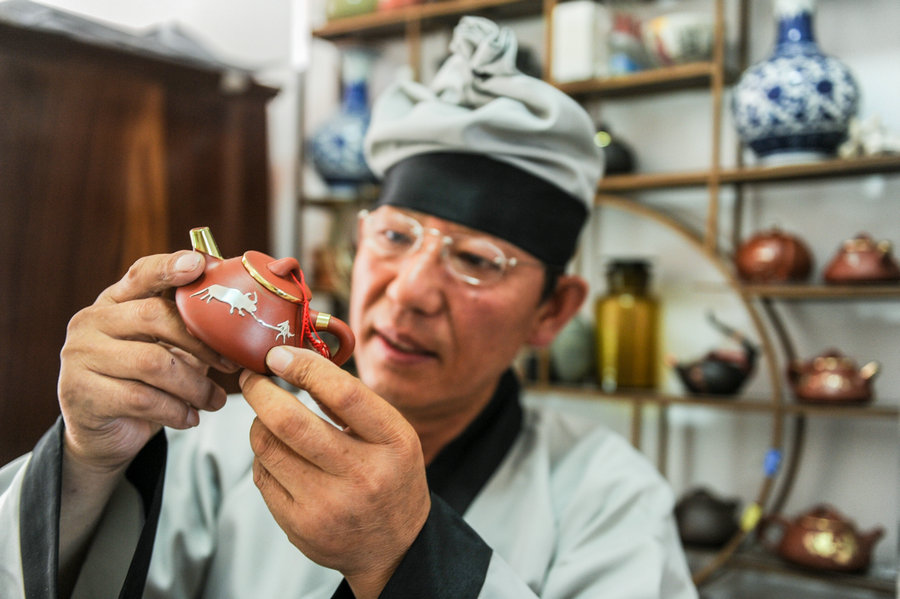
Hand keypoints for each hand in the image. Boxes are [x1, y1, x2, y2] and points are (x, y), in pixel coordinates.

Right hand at [58, 251, 236, 473]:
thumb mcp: (165, 346)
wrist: (102, 432)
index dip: (170, 267)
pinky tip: (190, 418)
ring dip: (195, 386)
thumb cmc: (142, 381)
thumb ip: (189, 325)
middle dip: (201, 342)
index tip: (199, 265)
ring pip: (153, 363)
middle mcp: (92, 321)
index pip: (141, 274)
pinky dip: (176, 411)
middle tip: (230, 364)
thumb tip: (241, 311)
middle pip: (153, 316)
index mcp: (114, 301)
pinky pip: (142, 399)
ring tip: (214, 400)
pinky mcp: (83, 394)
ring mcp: (81, 357)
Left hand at [240, 346, 430, 598]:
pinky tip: (278, 453)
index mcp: (392, 442)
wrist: (395, 547)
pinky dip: (263, 455)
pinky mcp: (299, 526)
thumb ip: (352, 401)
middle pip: (290, 421)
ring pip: (267, 447)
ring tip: (267, 416)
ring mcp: (328, 505)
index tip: (278, 354)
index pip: (343, 394)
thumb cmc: (390, 475)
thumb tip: (295, 359)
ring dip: (258, 422)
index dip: (303, 367)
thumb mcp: (392, 434)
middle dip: (260, 391)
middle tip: (252, 376)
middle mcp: (362, 474)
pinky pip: (262, 475)